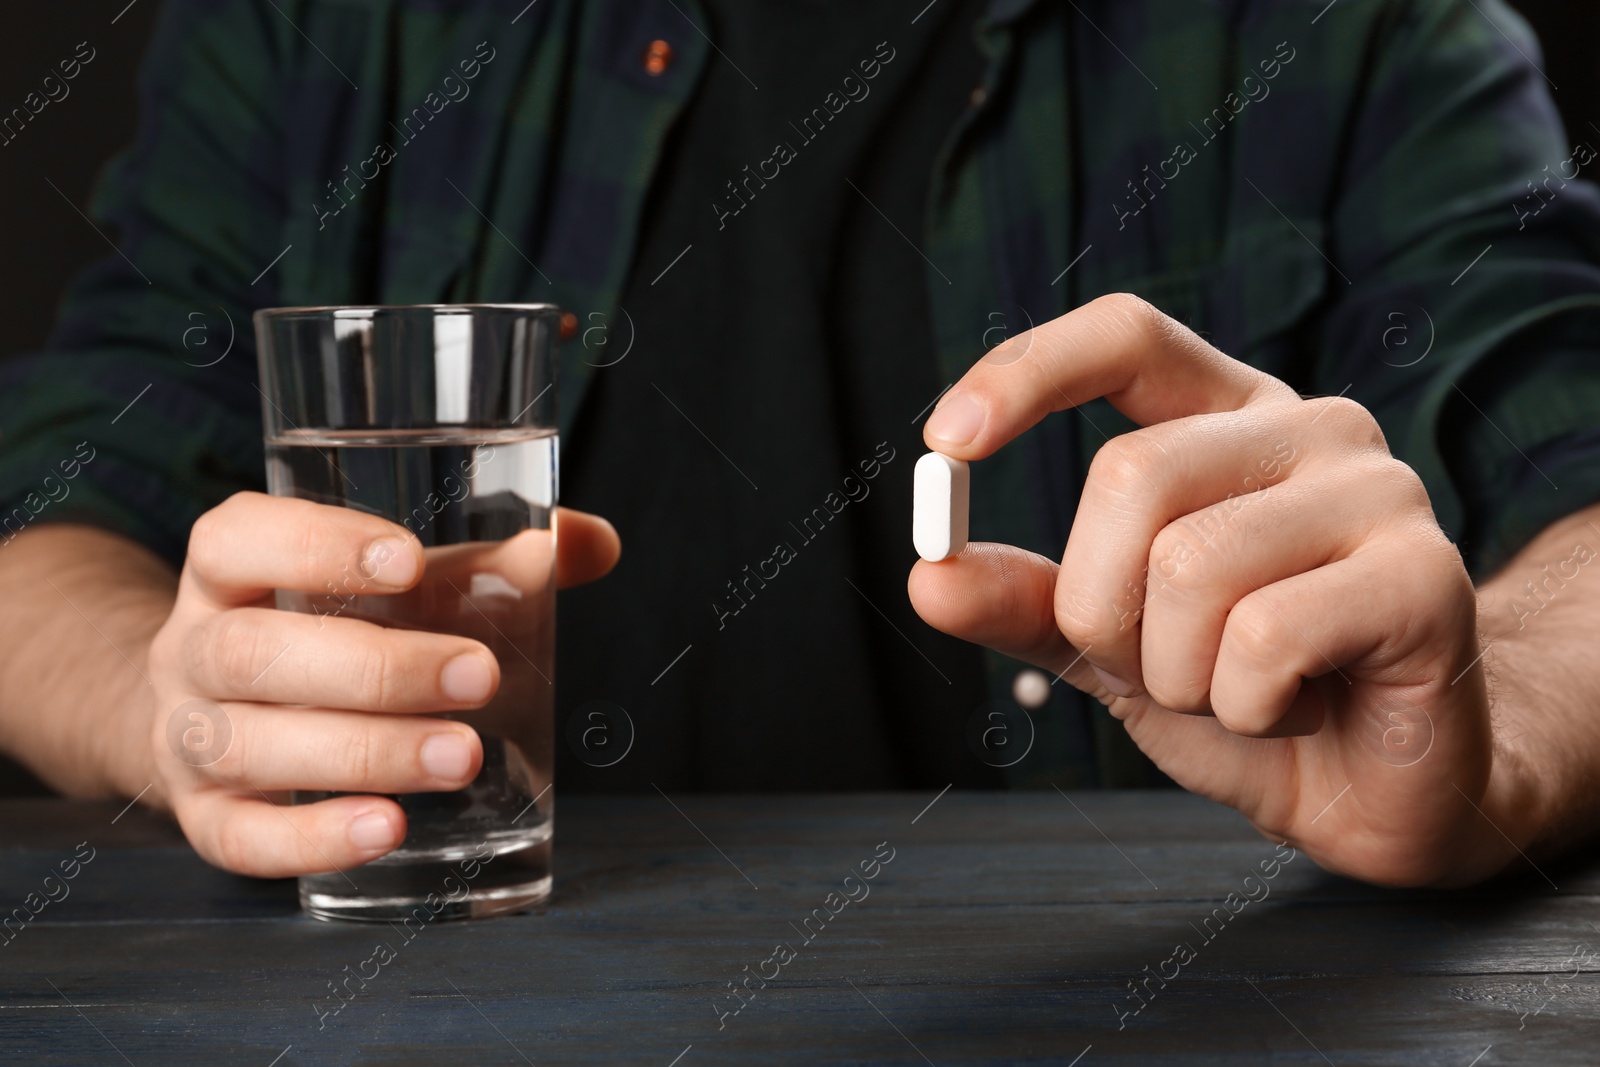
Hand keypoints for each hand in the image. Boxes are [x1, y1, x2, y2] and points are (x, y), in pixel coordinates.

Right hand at [144, 492, 618, 877]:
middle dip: (373, 668)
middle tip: (478, 676)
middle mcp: (193, 648)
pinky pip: (240, 837)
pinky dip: (313, 837)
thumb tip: (591, 541)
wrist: (224, 709)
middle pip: (252, 652)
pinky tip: (388, 828)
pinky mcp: (206, 817)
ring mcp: (188, 737)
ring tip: (461, 758)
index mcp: (230, 568)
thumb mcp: (401, 587)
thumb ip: (492, 563)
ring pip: (248, 745)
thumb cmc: (336, 629)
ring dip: (362, 753)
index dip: (317, 545)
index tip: (411, 560)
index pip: (237, 538)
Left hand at [909, 294, 1508, 886]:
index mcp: (1232, 420)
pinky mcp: (1426, 578)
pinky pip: (1264, 637)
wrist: (1372, 791)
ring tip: (1238, 693)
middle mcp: (1313, 430)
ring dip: (1178, 674)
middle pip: (1132, 474)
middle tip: (1158, 670)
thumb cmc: (1246, 696)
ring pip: (1190, 565)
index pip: (1128, 337)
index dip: (1028, 369)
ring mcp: (1380, 494)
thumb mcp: (1113, 645)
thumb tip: (929, 577)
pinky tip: (1291, 711)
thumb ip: (1030, 604)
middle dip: (1104, 609)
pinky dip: (1243, 707)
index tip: (945, 441)